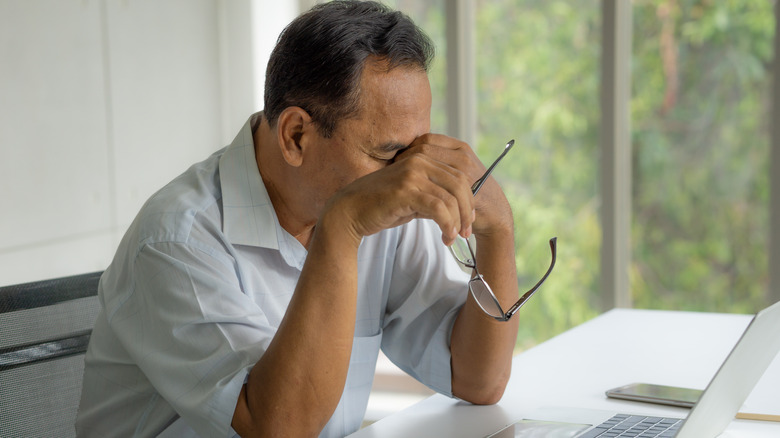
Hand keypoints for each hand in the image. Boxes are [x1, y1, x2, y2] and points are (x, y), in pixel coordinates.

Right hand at [322, 134, 510, 246]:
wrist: (349, 212)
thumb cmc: (379, 206)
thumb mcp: (411, 197)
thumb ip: (432, 196)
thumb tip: (457, 208)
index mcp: (421, 157)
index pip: (457, 175)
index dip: (469, 199)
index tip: (469, 220)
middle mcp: (418, 160)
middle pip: (460, 184)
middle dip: (467, 210)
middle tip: (467, 232)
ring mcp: (412, 173)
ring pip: (450, 197)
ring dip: (457, 221)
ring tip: (454, 238)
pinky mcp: (405, 190)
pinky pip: (438, 207)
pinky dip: (447, 224)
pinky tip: (446, 237)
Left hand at [395, 134, 513, 236]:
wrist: (494, 215)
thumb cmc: (471, 196)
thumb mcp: (456, 175)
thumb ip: (438, 167)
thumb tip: (404, 163)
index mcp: (459, 147)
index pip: (425, 140)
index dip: (408, 149)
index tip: (397, 162)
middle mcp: (462, 154)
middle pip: (423, 147)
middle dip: (405, 158)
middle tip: (393, 171)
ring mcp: (463, 168)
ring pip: (426, 161)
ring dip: (409, 169)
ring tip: (399, 180)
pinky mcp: (462, 185)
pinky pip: (433, 180)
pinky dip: (419, 184)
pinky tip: (411, 191)